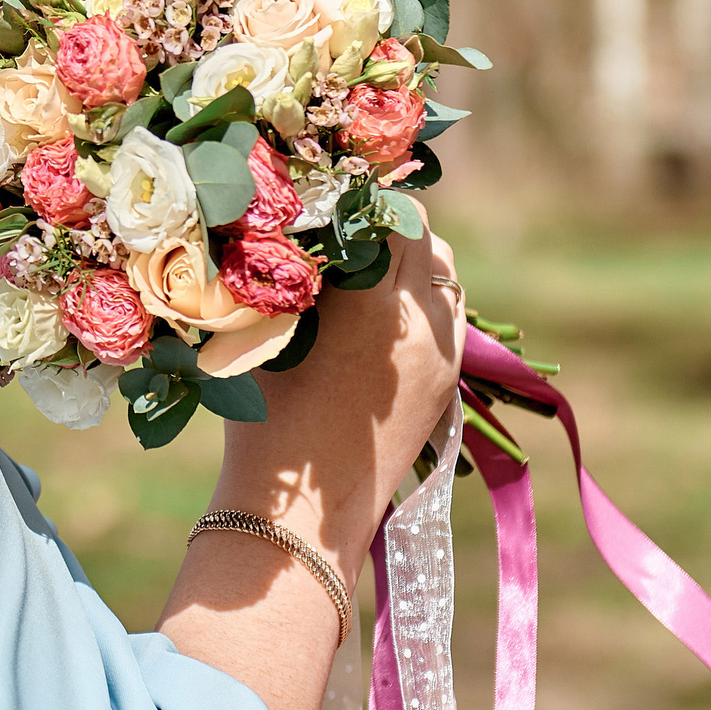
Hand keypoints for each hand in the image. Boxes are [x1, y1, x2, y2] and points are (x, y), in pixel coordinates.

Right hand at [154, 224, 462, 709]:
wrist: (300, 521)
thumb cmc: (262, 423)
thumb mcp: (264, 333)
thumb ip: (292, 273)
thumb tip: (299, 217)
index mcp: (374, 306)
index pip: (385, 216)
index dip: (355, 196)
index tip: (324, 187)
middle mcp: (423, 326)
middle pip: (424, 240)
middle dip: (386, 225)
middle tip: (342, 221)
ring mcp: (443, 358)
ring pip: (445, 276)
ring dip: (410, 260)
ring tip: (362, 264)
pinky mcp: (446, 387)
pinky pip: (448, 316)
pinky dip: (421, 299)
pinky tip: (376, 309)